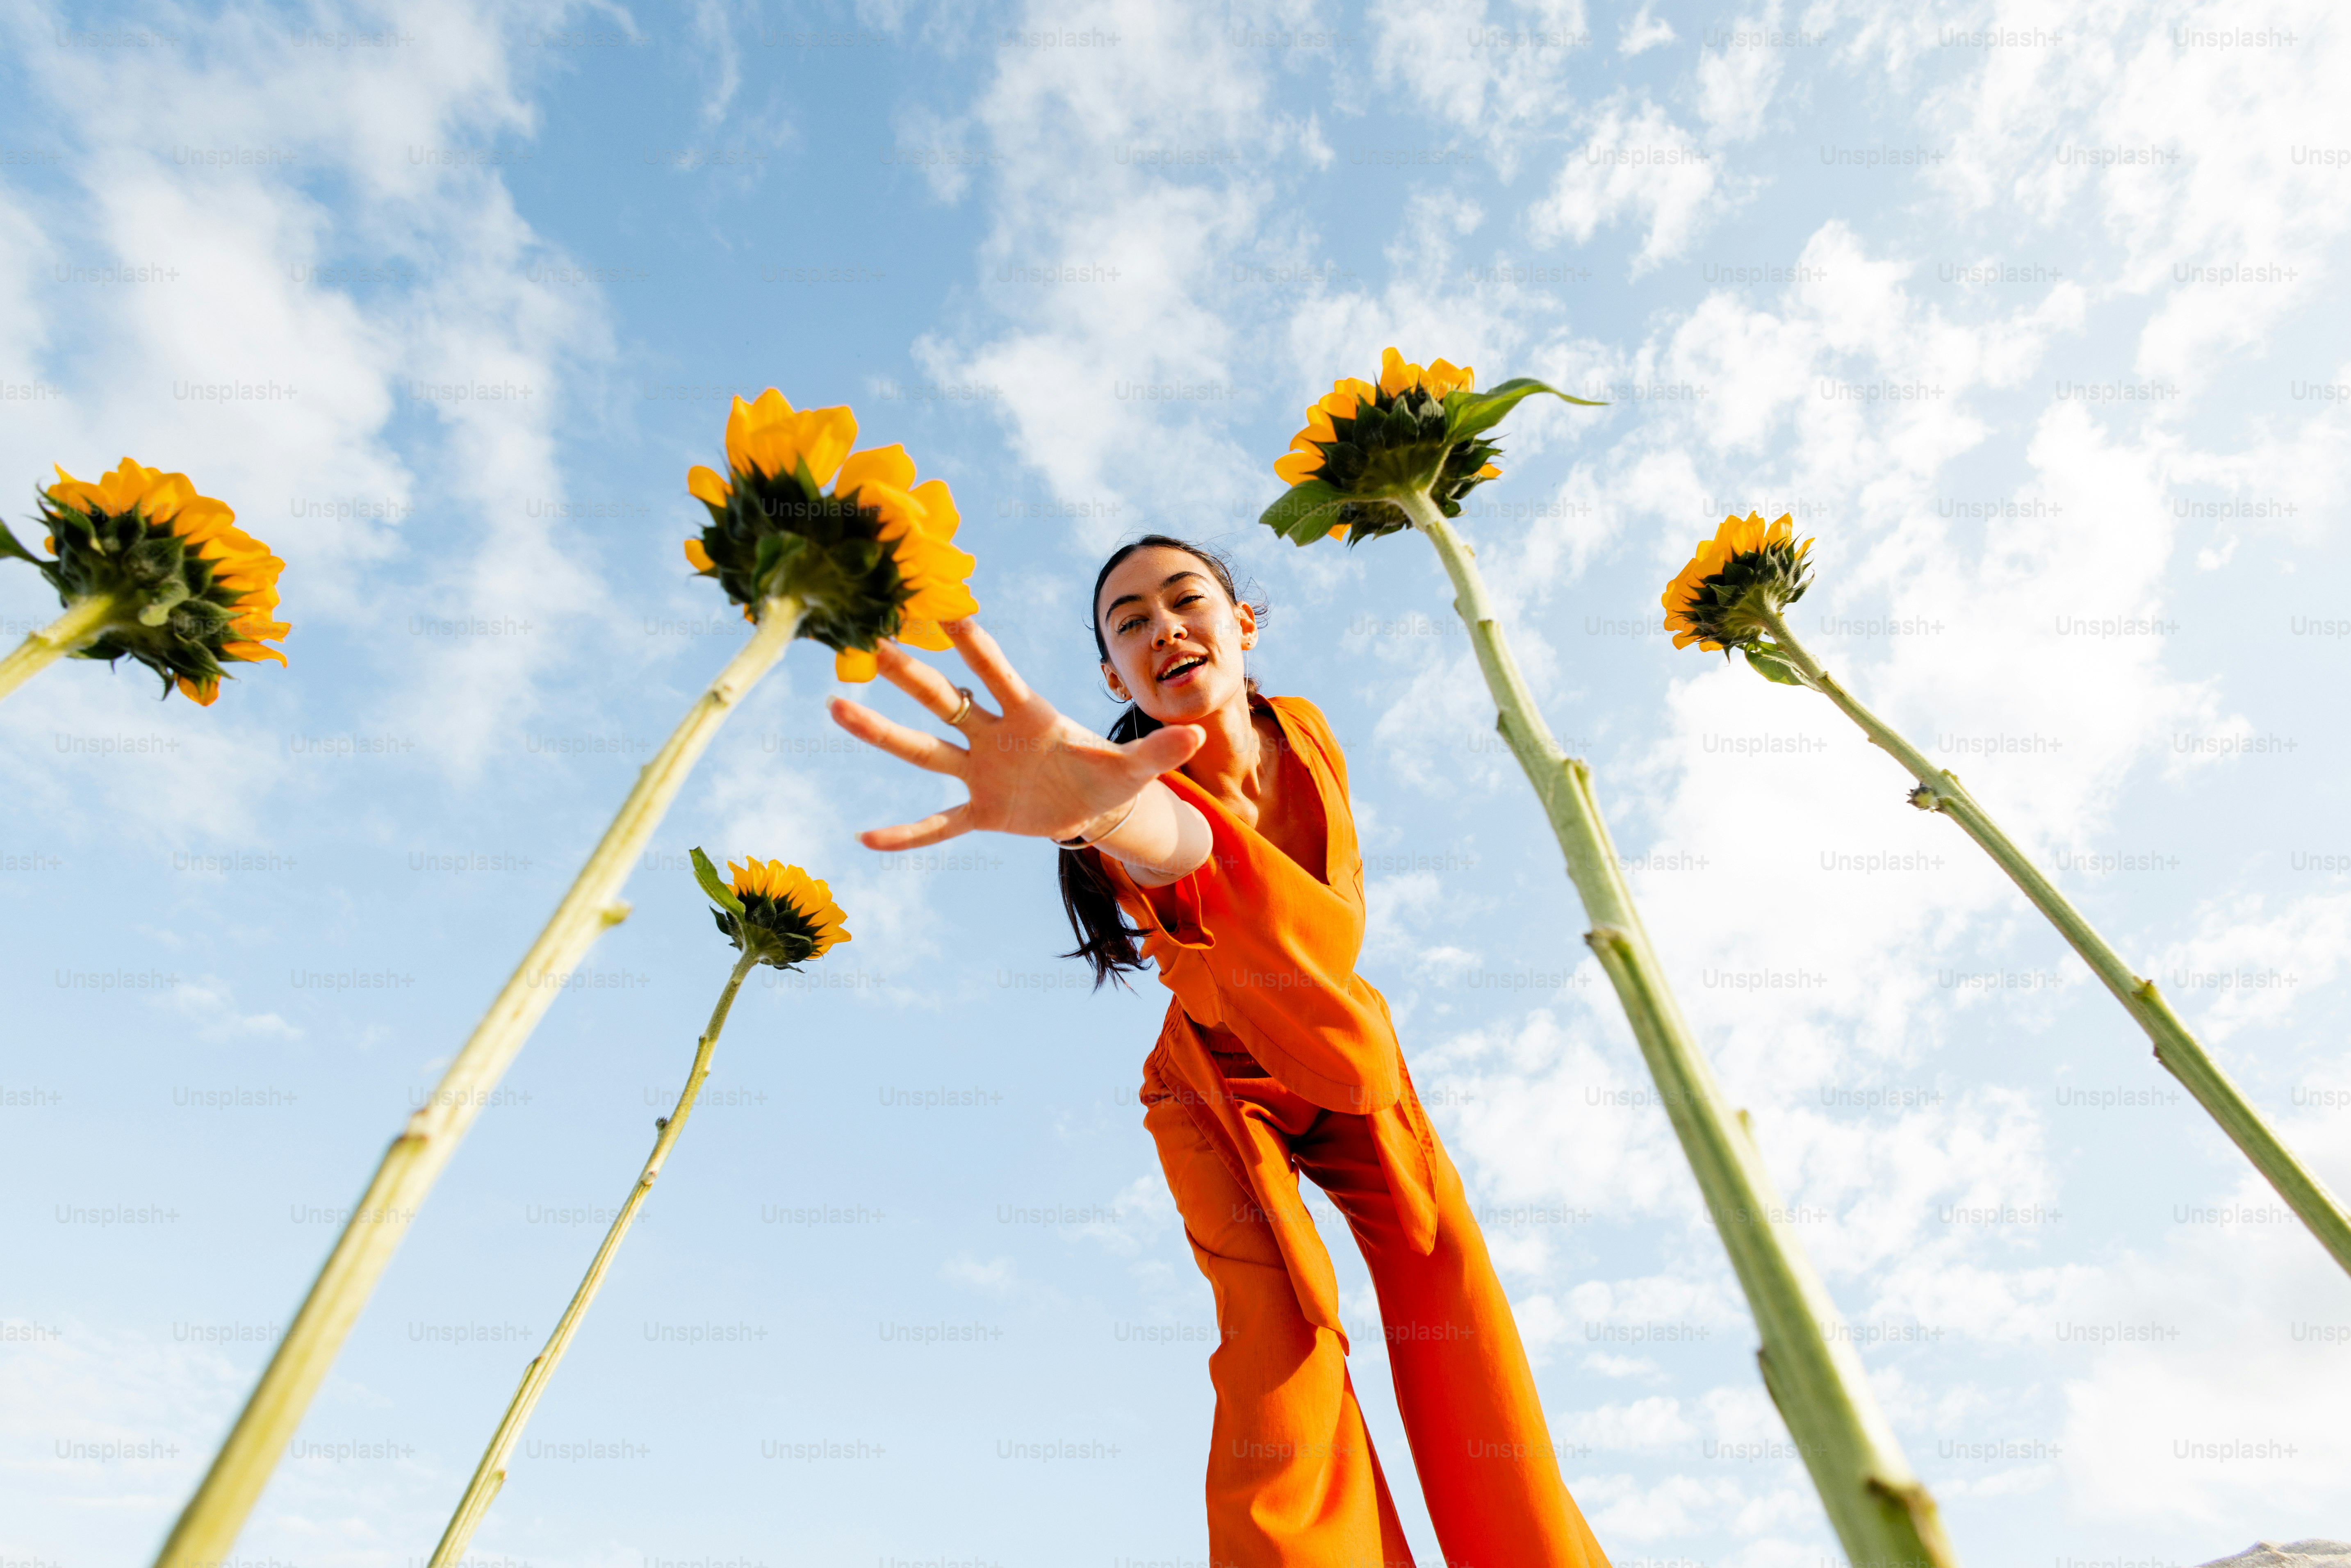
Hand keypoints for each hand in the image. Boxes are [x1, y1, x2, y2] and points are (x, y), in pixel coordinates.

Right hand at [826, 619, 1205, 851]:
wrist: (1092, 806)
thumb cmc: (1108, 771)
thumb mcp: (1137, 766)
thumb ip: (1159, 749)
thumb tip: (1195, 734)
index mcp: (1031, 714)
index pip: (998, 673)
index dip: (976, 645)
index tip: (947, 610)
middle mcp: (995, 736)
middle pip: (946, 700)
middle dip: (912, 676)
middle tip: (871, 644)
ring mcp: (980, 772)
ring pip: (924, 749)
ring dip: (881, 732)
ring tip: (835, 708)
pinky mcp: (980, 811)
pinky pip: (936, 824)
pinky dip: (905, 835)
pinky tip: (865, 840)